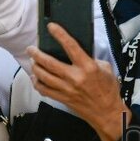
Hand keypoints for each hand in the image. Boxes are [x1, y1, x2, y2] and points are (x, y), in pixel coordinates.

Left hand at [27, 22, 127, 140]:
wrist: (108, 114)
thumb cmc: (108, 89)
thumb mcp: (105, 69)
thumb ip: (91, 59)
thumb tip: (78, 52)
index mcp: (88, 67)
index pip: (70, 46)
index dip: (59, 34)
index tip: (51, 26)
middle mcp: (75, 77)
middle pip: (49, 63)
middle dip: (37, 54)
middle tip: (31, 48)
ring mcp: (67, 89)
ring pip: (43, 76)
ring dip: (35, 67)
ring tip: (32, 61)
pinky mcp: (63, 99)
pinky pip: (44, 90)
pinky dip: (37, 83)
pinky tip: (35, 78)